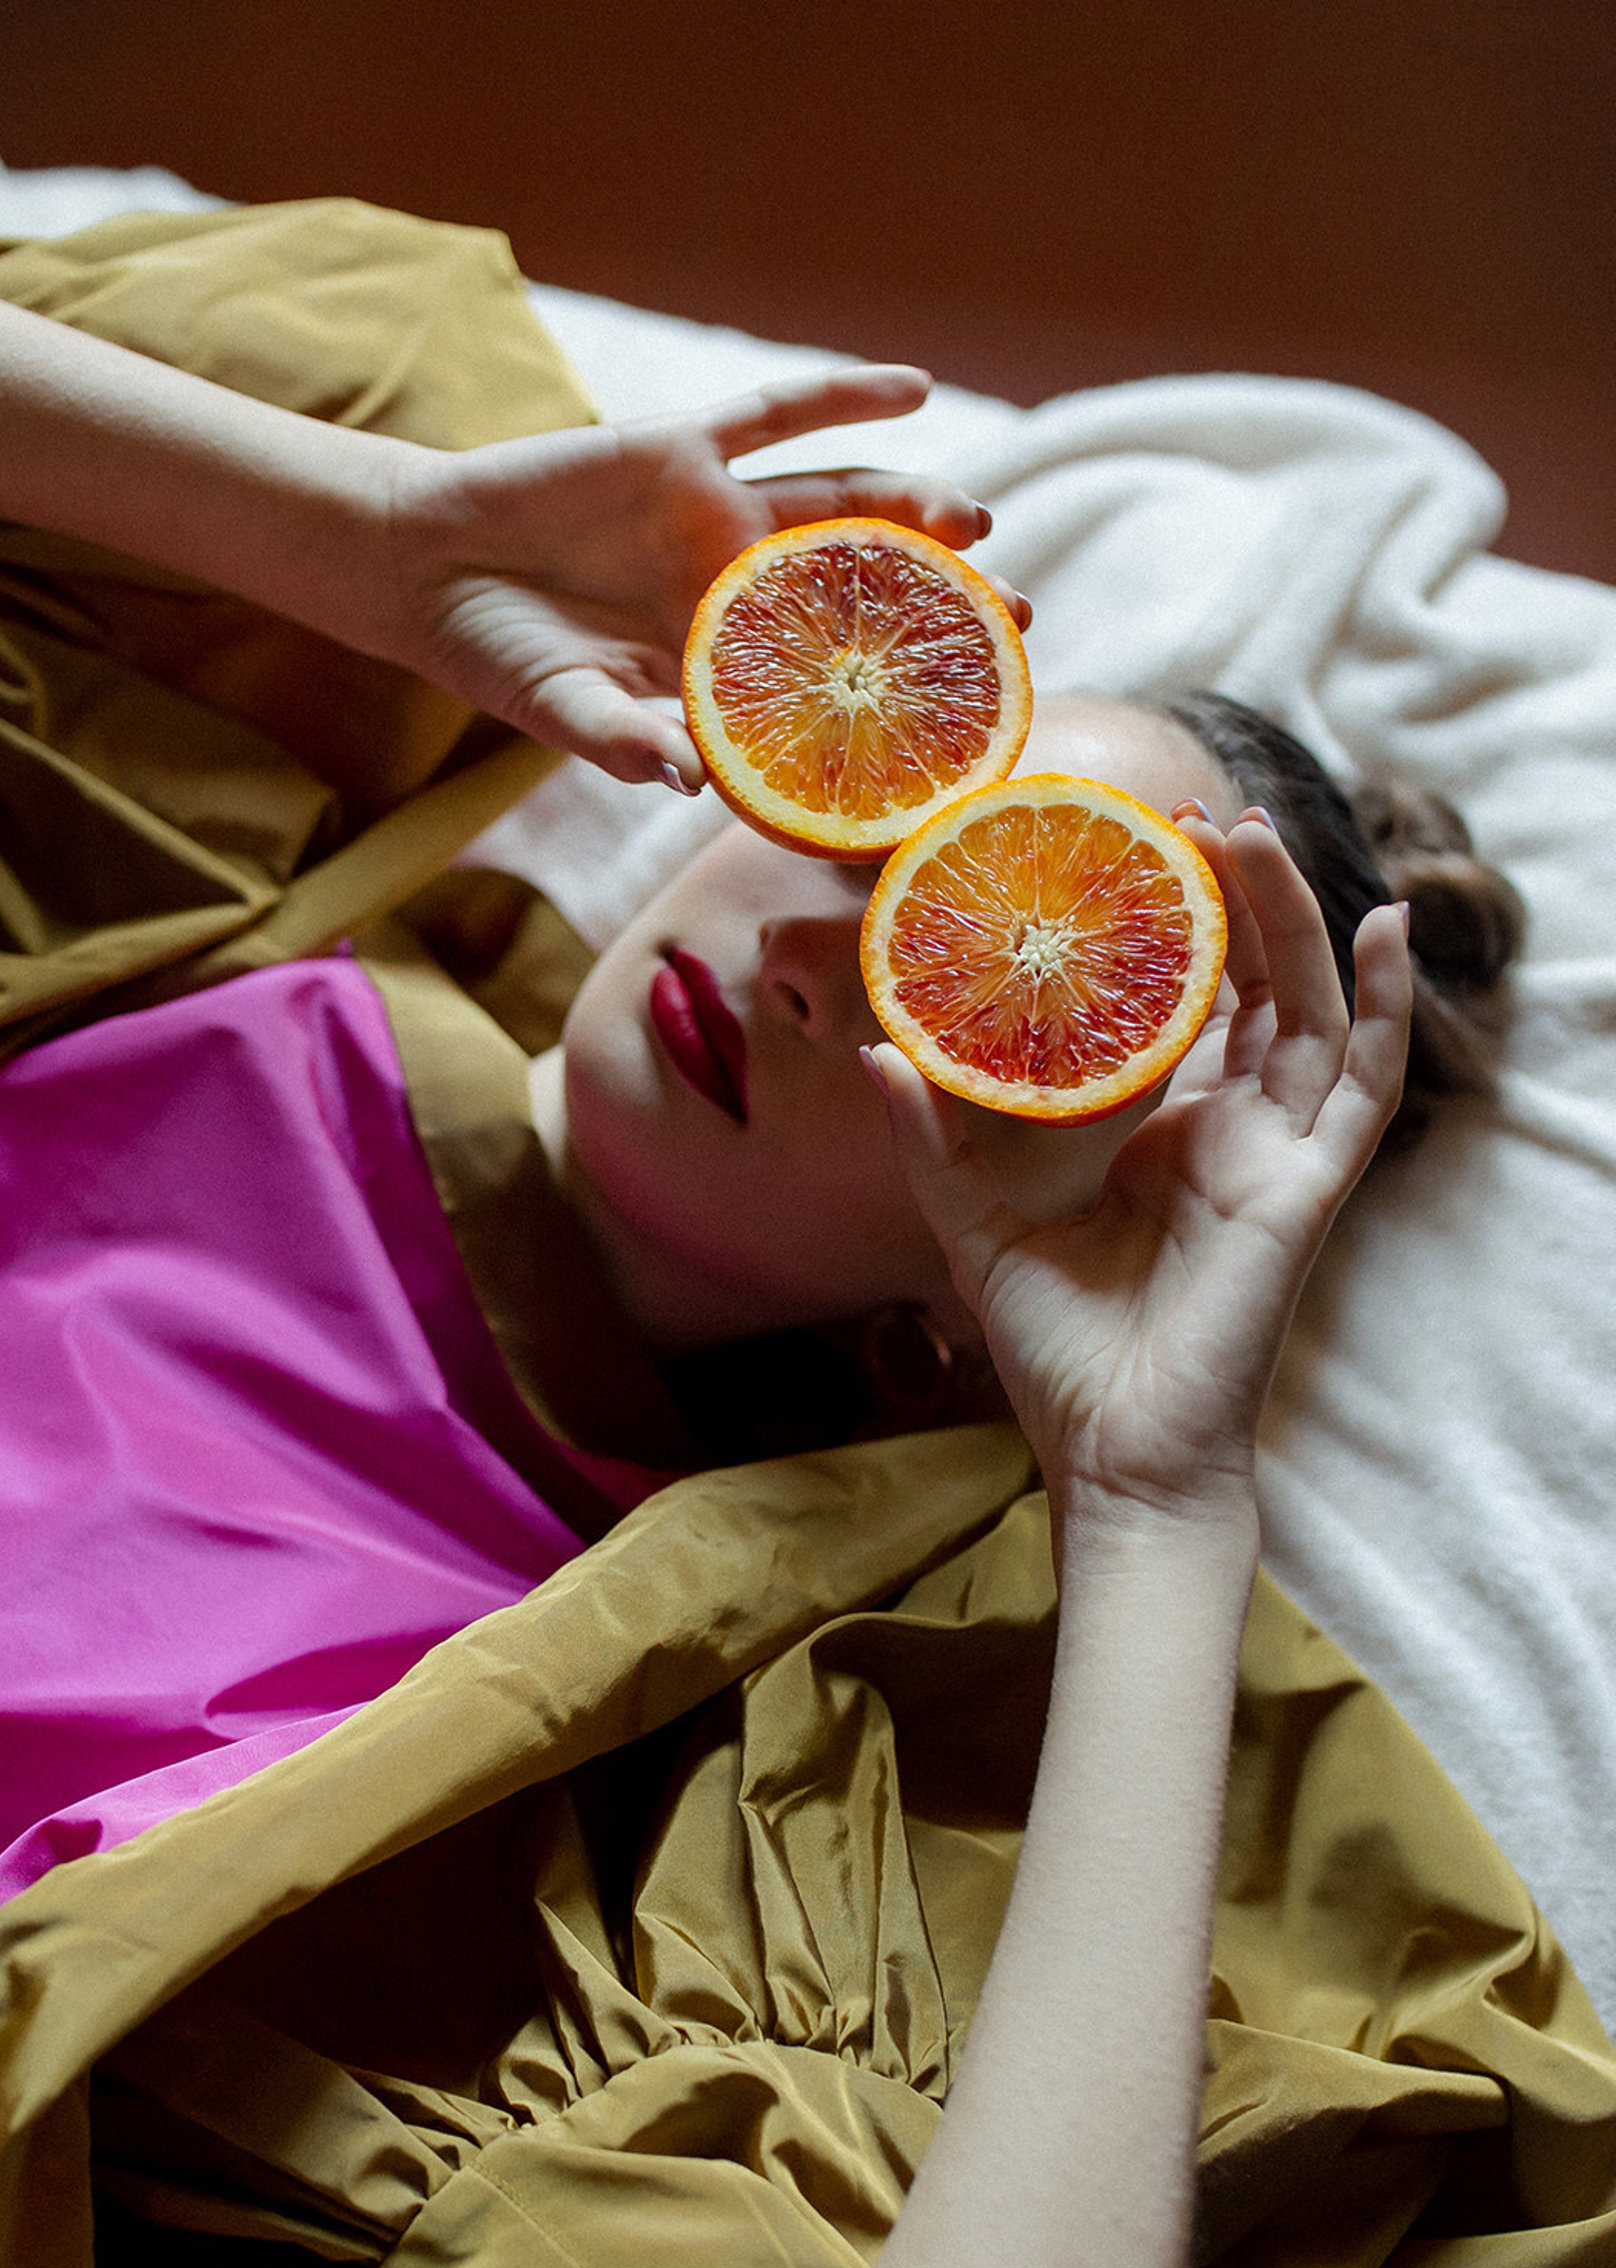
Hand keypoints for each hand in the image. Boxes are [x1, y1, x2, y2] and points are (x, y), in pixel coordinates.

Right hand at [357, 368, 1023, 785]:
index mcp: (718, 666)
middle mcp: (734, 590)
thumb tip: (687, 784)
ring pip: (837, 507)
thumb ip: (622, 742)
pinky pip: (779, 414)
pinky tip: (914, 389)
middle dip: (940, 607)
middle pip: (859, 596)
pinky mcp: (685, 448)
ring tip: (978, 520)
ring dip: (911, 509)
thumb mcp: (560, 709)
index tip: (971, 722)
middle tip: (1018, 621)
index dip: (896, 701)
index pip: (828, 686)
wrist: (427, 563)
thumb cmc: (495, 655)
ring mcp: (714, 516)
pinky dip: (844, 397)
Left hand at [871, 810, 1410, 1530]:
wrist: (1111, 1454)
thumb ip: (934, 1139)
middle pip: (1252, 983)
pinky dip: (1388, 1001)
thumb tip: (879, 1051)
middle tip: (1194, 813)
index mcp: (1160, 1134)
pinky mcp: (1307, 1186)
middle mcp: (1227, 1132)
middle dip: (1235, 894)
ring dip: (1295, 916)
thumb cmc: (1057, 1356)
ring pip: (1309, 1006)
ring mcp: (1275, 1154)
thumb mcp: (975, 1226)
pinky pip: (1365, 1079)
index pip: (1183, 1005)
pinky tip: (1387, 925)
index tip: (1132, 849)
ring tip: (1257, 831)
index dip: (1171, 928)